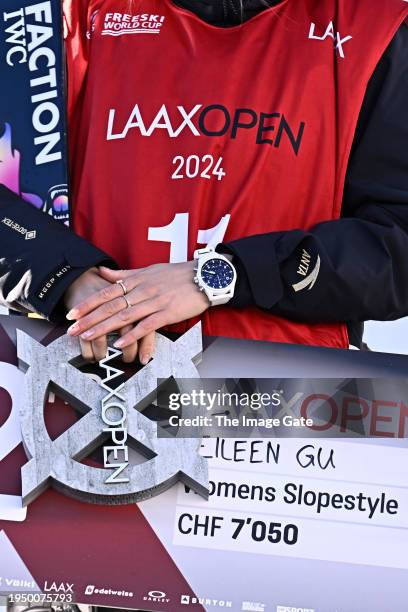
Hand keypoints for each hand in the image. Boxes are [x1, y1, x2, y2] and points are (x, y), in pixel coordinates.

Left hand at [66, 262, 209, 348]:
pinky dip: (132, 334)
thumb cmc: (178, 274)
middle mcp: (143, 290)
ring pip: (125, 316)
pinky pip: (147, 325)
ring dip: (105, 327)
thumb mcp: (149, 270)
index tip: (72, 313)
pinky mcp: (168, 313)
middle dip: (89, 318)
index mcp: (137, 280)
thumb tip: (102, 272)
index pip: (107, 292)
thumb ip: (124, 274)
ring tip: (88, 336)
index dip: (88, 303)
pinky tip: (120, 343)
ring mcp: (155, 302)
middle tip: (72, 329)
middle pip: (111, 305)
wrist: (205, 277)